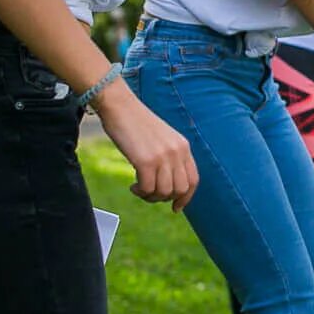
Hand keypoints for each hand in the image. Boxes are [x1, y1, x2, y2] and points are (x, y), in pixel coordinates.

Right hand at [99, 90, 197, 210]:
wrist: (119, 106)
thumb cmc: (136, 123)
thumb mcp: (162, 138)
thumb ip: (169, 157)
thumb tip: (168, 185)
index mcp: (183, 146)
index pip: (193, 180)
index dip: (186, 197)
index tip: (176, 207)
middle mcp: (177, 152)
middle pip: (180, 189)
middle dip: (164, 198)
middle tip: (149, 194)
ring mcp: (162, 156)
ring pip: (164, 192)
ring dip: (150, 196)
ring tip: (139, 189)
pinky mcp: (146, 161)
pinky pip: (148, 189)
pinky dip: (140, 192)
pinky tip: (132, 186)